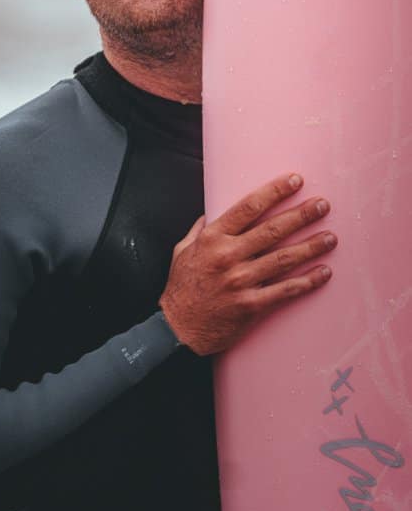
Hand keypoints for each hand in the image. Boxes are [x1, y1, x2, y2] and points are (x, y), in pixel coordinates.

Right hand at [159, 173, 336, 354]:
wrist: (178, 329)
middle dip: (301, 215)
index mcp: (212, 238)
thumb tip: (213, 210)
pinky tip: (324, 272)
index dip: (274, 192)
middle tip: (323, 205)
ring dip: (311, 246)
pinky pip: (285, 290)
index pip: (248, 208)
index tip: (295, 181)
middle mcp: (227, 256)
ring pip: (283, 259)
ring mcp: (240, 281)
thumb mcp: (181, 250)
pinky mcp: (251, 305)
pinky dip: (307, 282)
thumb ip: (200, 229)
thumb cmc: (180, 288)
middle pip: (272, 230)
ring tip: (331, 237)